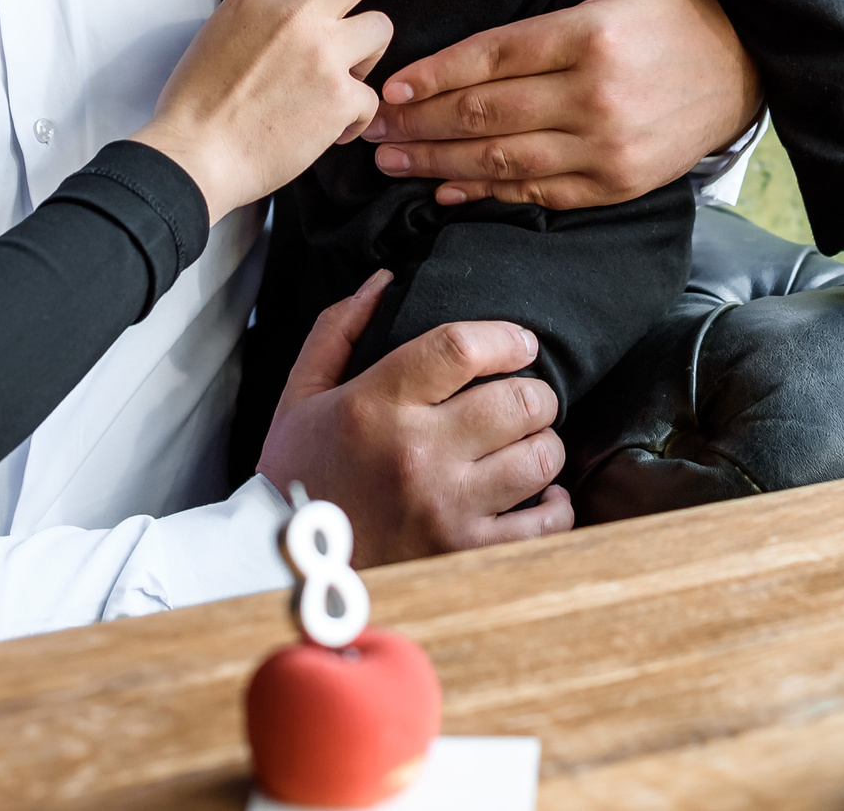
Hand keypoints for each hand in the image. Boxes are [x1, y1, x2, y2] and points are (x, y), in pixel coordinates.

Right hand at [131, 0, 404, 216]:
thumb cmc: (199, 101)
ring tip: (339, 82)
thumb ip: (268, 4)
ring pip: (380, 28)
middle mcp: (295, 12)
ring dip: (367, 55)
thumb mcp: (225, 26)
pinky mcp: (341, 97)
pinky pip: (371, 95)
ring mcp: (322, 53)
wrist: (195, 156)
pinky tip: (329, 130)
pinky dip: (355, 116)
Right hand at [256, 271, 573, 565]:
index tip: (520, 343)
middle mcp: (416, 453)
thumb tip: (384, 281)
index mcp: (376, 404)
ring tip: (527, 443)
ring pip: (540, 457)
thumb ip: (339, 330)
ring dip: (543, 443)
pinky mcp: (465, 553)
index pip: (463, 348)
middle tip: (524, 397)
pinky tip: (538, 493)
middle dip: (535, 392)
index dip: (507, 337)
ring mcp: (446, 507)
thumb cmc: (299, 472)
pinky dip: (554, 504)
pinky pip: (545, 523)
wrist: (289, 564)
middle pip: (518, 401)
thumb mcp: (301, 394)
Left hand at [361, 0, 760, 208]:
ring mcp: (607, 149)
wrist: (752, 72)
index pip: (492, 57)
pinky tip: (447, 188)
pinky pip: (538, 194)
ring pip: (502, 161)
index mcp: (592, 37)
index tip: (390, 82)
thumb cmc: (686, 5)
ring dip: (438, 162)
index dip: (434, 73)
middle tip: (369, 126)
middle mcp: (596, 98)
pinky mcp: (616, 184)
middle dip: (418, 122)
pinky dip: (487, 194)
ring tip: (391, 158)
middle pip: (484, 114)